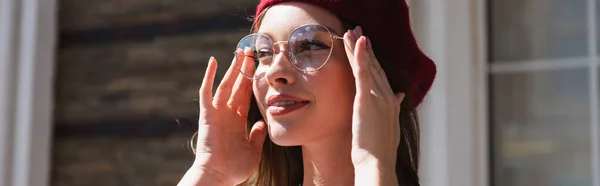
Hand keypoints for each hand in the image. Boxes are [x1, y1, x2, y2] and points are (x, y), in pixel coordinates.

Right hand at [191, 49, 267, 184]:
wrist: (218, 175)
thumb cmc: (235, 168)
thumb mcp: (253, 150)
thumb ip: (258, 135)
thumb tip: (263, 122)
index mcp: (237, 121)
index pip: (246, 96)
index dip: (251, 82)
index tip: (258, 68)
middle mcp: (226, 114)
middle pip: (237, 86)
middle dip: (244, 69)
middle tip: (250, 51)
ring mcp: (216, 112)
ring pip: (226, 84)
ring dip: (233, 68)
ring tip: (240, 52)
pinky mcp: (207, 113)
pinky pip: (207, 91)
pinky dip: (209, 76)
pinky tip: (213, 61)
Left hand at [343, 26, 404, 168]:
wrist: (377, 162)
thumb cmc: (379, 152)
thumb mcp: (389, 127)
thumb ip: (393, 109)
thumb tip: (399, 95)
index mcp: (392, 103)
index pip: (381, 76)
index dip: (374, 61)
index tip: (367, 47)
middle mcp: (388, 97)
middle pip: (375, 67)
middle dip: (366, 48)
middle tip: (358, 31)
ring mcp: (378, 97)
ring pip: (368, 66)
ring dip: (358, 47)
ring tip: (351, 32)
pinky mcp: (367, 99)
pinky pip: (363, 72)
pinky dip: (360, 55)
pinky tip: (357, 41)